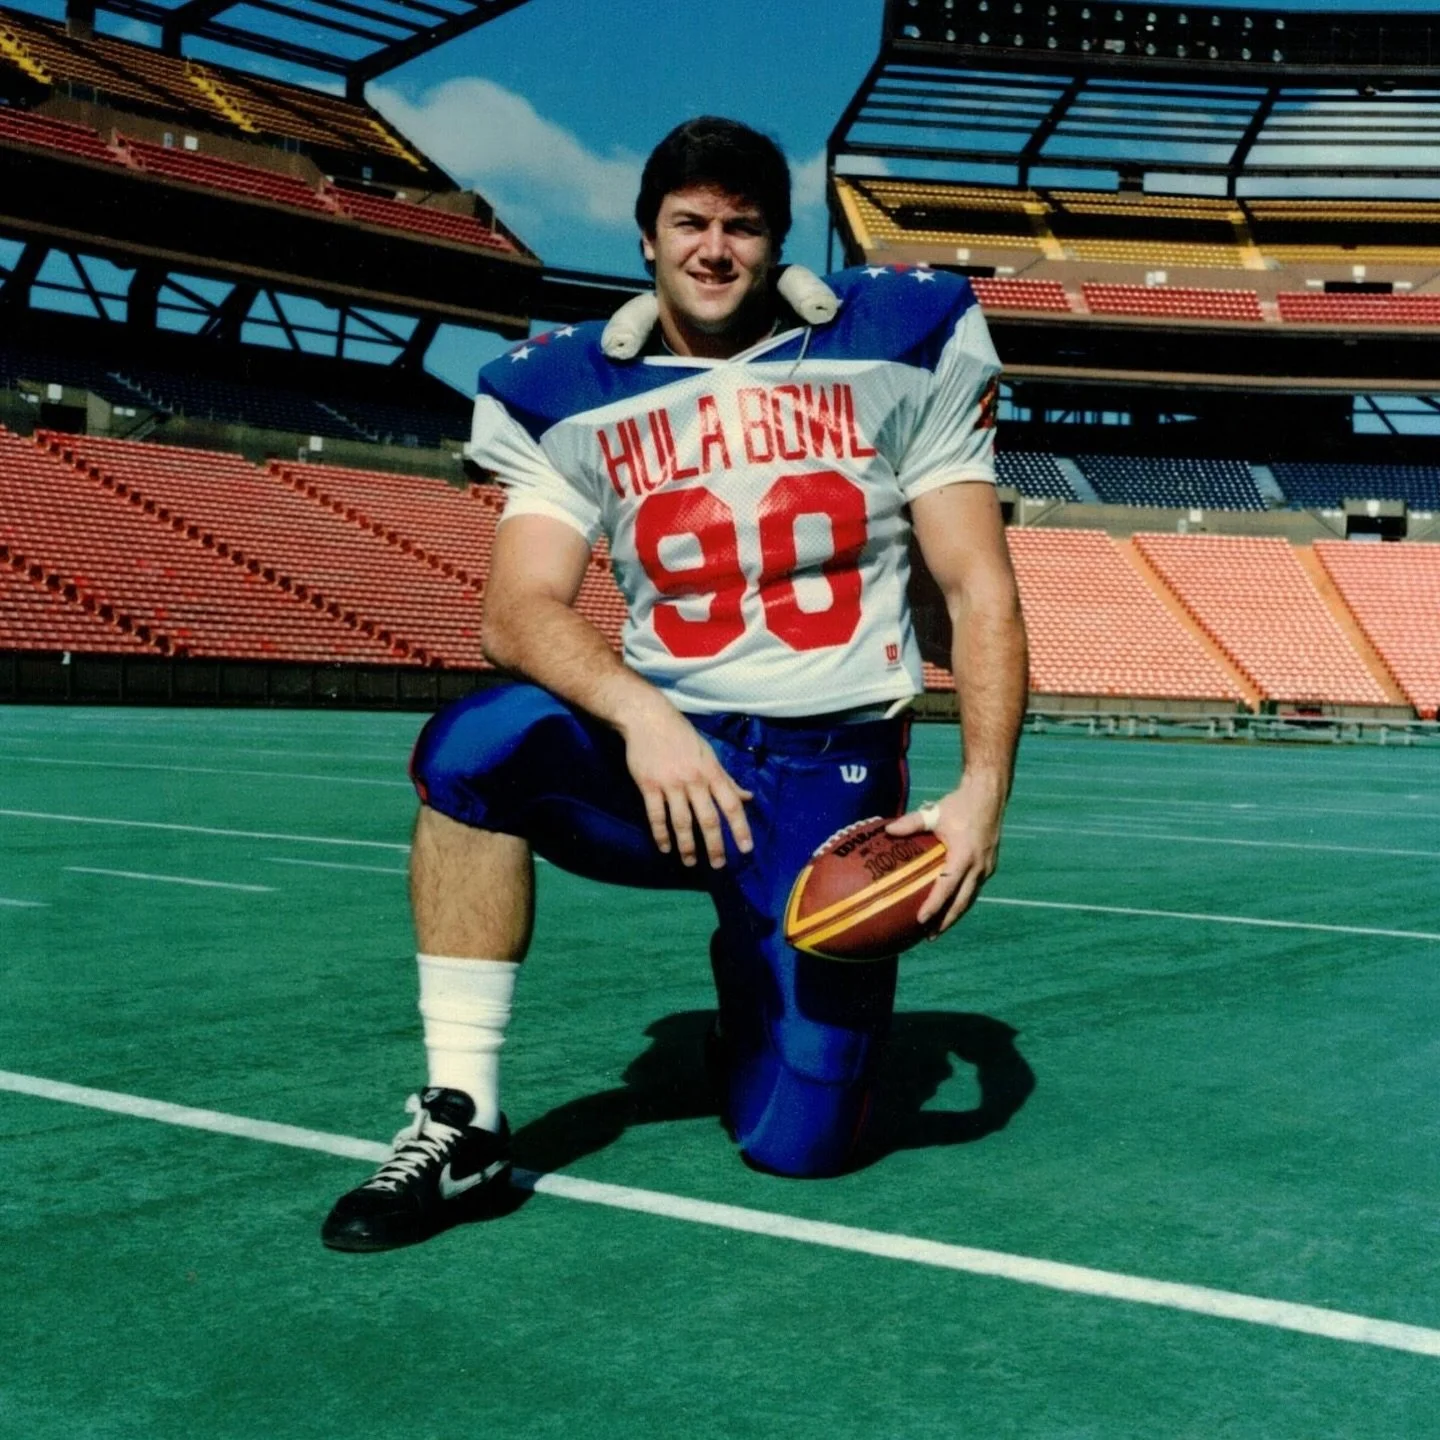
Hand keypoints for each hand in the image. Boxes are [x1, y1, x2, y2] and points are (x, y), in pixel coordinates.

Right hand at [620, 696, 753, 867]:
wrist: (648, 718)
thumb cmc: (682, 736)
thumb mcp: (709, 754)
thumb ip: (727, 779)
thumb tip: (748, 797)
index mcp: (712, 772)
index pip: (731, 804)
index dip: (740, 828)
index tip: (747, 848)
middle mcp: (694, 780)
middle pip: (708, 819)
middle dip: (714, 845)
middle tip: (718, 865)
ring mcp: (670, 783)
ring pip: (681, 822)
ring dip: (687, 846)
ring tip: (690, 862)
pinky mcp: (648, 785)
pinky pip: (656, 816)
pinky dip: (661, 834)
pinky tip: (665, 848)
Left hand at [885, 773, 1007, 934]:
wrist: (990, 795)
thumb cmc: (960, 804)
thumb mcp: (935, 812)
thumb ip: (911, 823)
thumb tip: (887, 830)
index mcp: (964, 855)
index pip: (947, 887)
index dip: (935, 905)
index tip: (921, 920)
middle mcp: (979, 865)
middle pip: (962, 902)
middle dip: (946, 922)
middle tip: (928, 936)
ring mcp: (987, 867)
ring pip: (970, 898)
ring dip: (954, 915)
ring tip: (938, 930)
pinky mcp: (989, 865)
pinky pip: (974, 889)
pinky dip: (962, 901)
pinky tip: (950, 907)